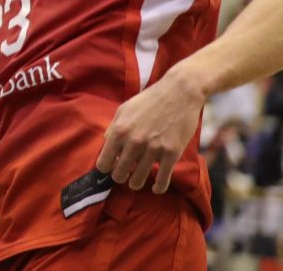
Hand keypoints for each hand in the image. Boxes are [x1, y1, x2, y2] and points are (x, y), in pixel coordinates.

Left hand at [96, 67, 207, 192]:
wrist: (179, 93)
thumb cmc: (149, 100)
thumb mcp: (124, 110)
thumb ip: (114, 128)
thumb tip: (106, 147)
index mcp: (119, 130)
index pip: (104, 162)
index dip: (106, 168)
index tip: (110, 168)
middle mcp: (134, 142)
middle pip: (119, 174)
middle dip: (120, 177)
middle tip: (124, 175)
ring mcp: (153, 149)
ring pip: (138, 179)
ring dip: (136, 183)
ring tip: (136, 182)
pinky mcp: (172, 153)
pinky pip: (163, 179)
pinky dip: (158, 187)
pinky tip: (156, 188)